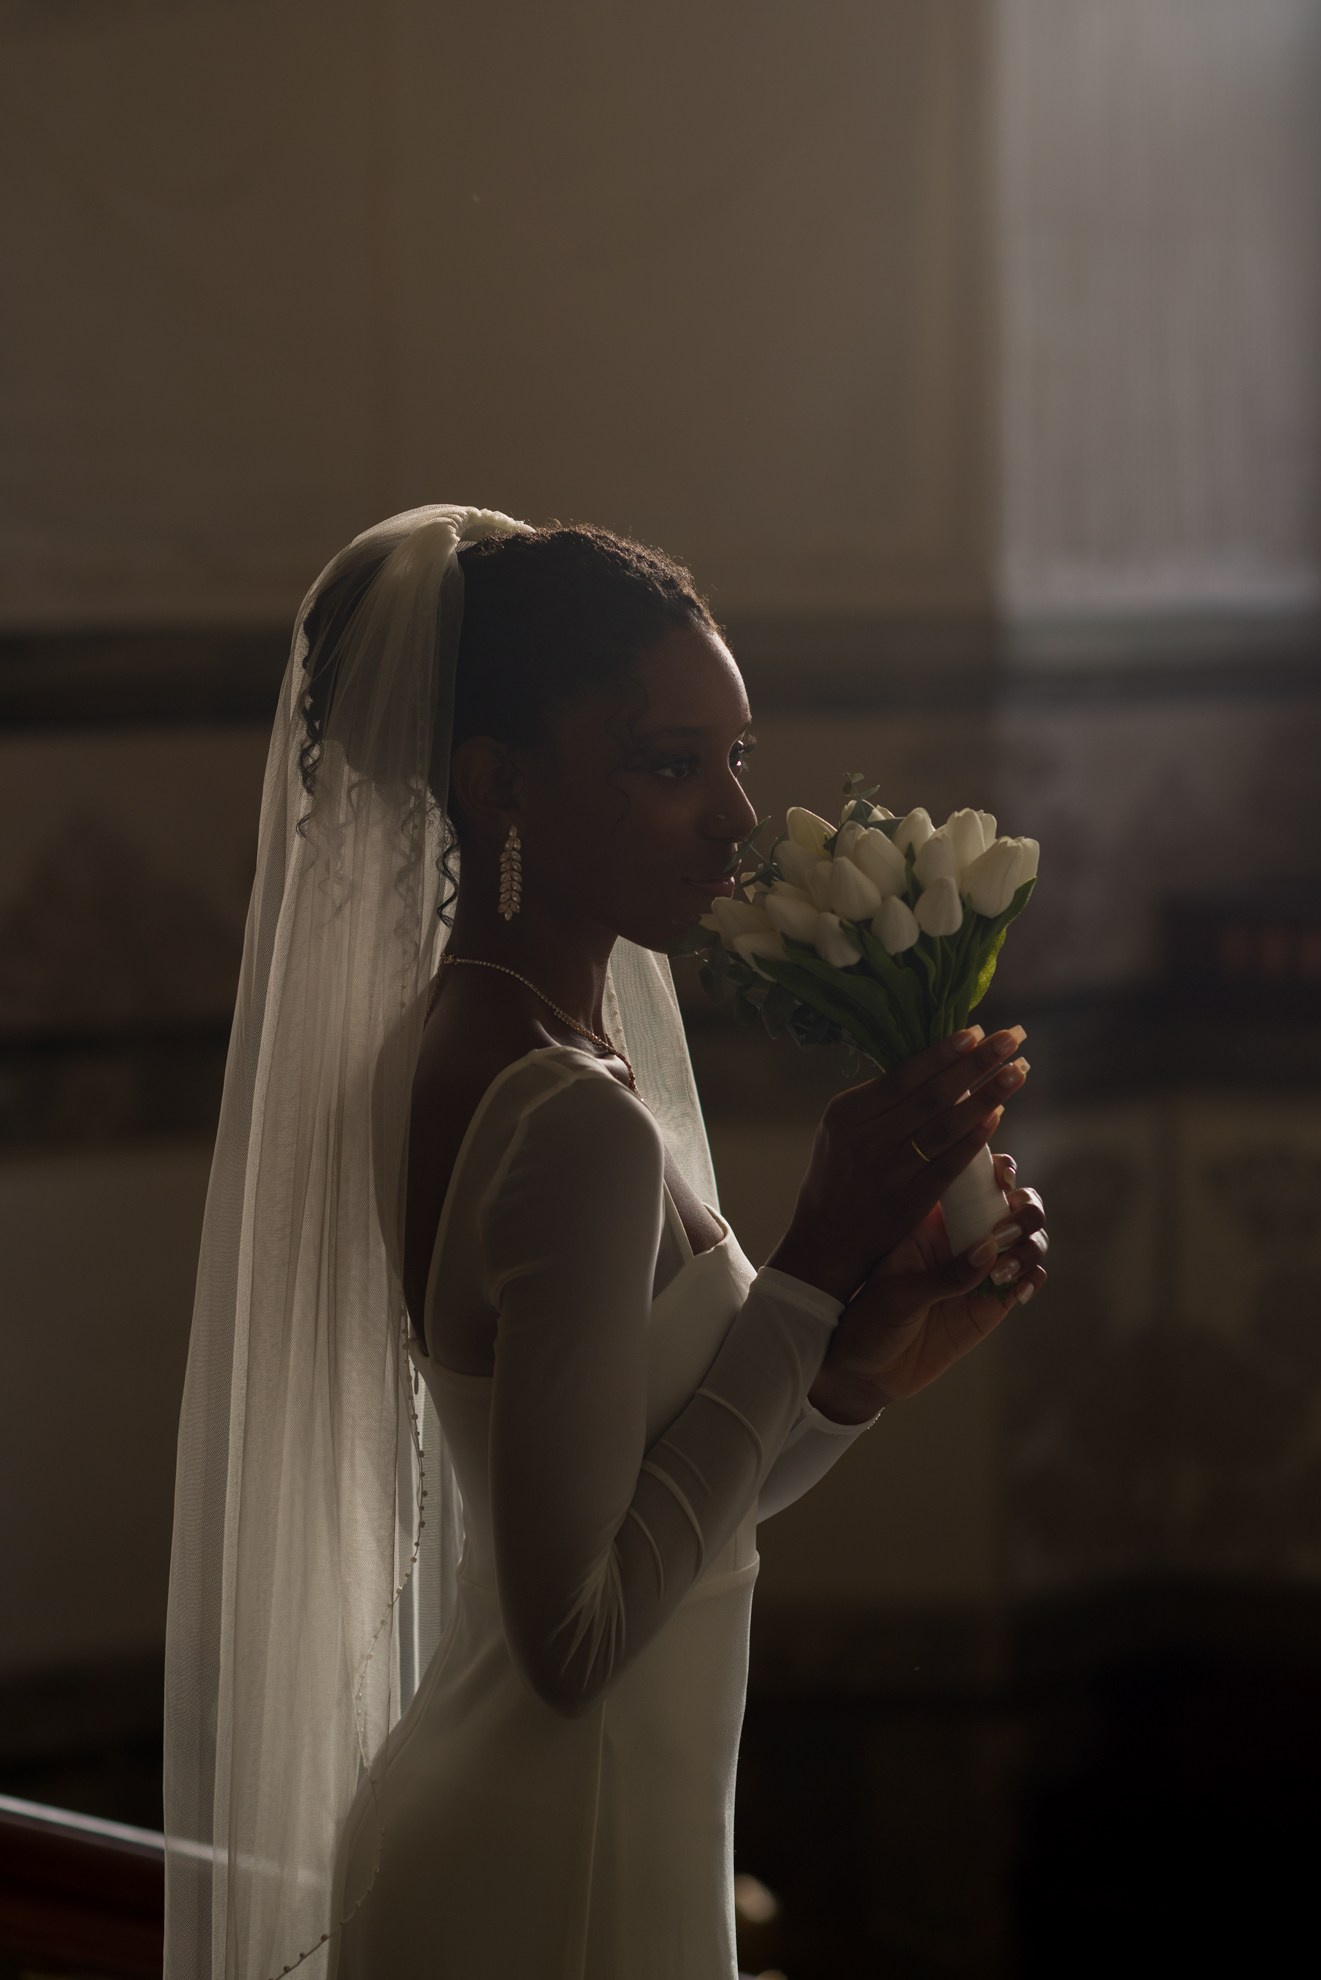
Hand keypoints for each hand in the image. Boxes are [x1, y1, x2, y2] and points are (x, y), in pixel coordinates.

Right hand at [768, 1025, 1031, 1303]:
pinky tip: (997, 1115)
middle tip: (1010, 1040)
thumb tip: (935, 1064)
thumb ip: (879, 1101)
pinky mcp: (908, 1201)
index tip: (975, 1032)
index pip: (902, 1076)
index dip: (942, 1054)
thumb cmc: (838, 1174)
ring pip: (945, 1127)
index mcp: (847, 1113)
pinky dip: (975, 1138)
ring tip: (1017, 1073)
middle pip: (930, 1095)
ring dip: (986, 1097)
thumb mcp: (842, 1129)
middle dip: (975, 1064)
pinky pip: (949, 1164)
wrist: (824, 1238)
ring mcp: (888, 1172)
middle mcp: (866, 1139)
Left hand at [808, 1154, 1047, 1420]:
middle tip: (1010, 1230)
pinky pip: (1029, 1278)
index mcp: (933, 1221)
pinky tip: (1019, 1290)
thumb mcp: (899, 1294)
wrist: (868, 1371)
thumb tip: (992, 1248)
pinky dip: (1034, 1277)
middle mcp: (963, 1237)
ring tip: (1004, 1273)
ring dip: (1030, 1245)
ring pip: (1027, 1239)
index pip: (973, 1182)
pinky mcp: (994, 1302)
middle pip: (1013, 1206)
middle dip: (1024, 1210)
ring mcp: (982, 1268)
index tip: (1003, 1179)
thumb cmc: (870, 1321)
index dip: (997, 1172)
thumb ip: (946, 1274)